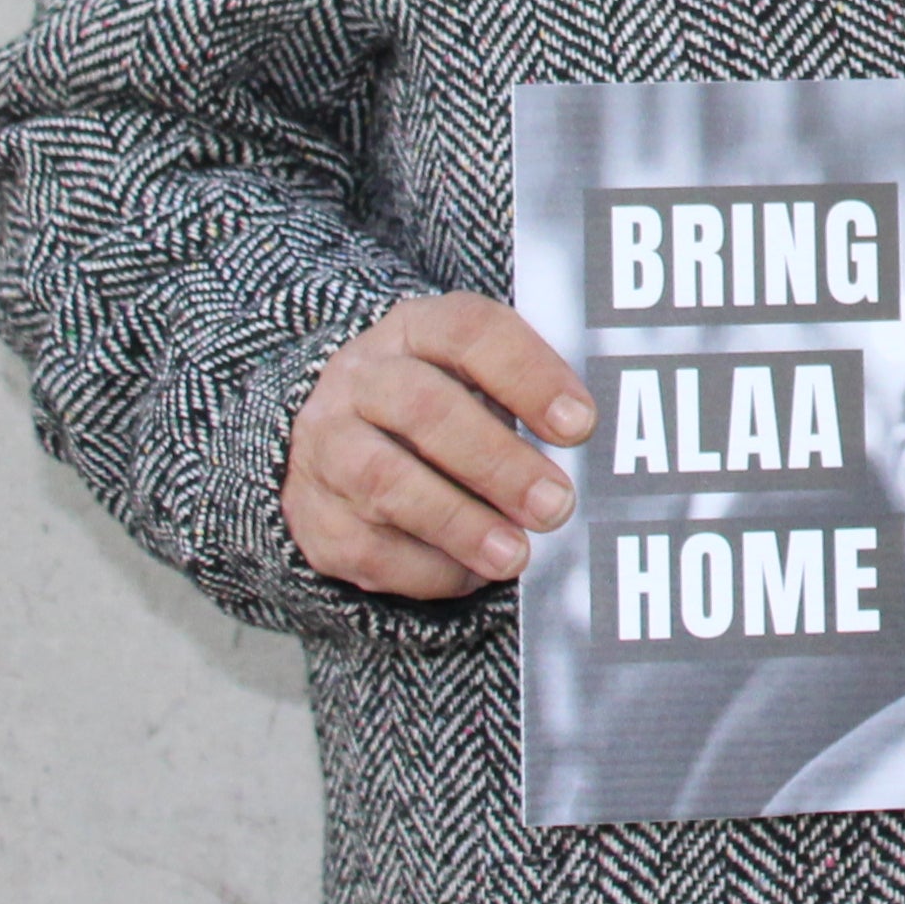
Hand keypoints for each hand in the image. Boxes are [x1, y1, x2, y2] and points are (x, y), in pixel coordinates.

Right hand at [283, 293, 596, 597]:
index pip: (472, 332)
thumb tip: (591, 448)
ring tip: (517, 554)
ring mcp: (327, 447)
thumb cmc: (444, 403)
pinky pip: (366, 546)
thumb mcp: (480, 376)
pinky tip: (471, 575)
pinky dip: (426, 567)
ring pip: (386, 481)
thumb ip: (531, 397)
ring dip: (461, 524)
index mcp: (416, 329)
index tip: (581, 424)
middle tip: (556, 504)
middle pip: (427, 411)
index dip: (529, 376)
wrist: (340, 437)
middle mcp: (362, 380)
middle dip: (498, 463)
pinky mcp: (313, 515)